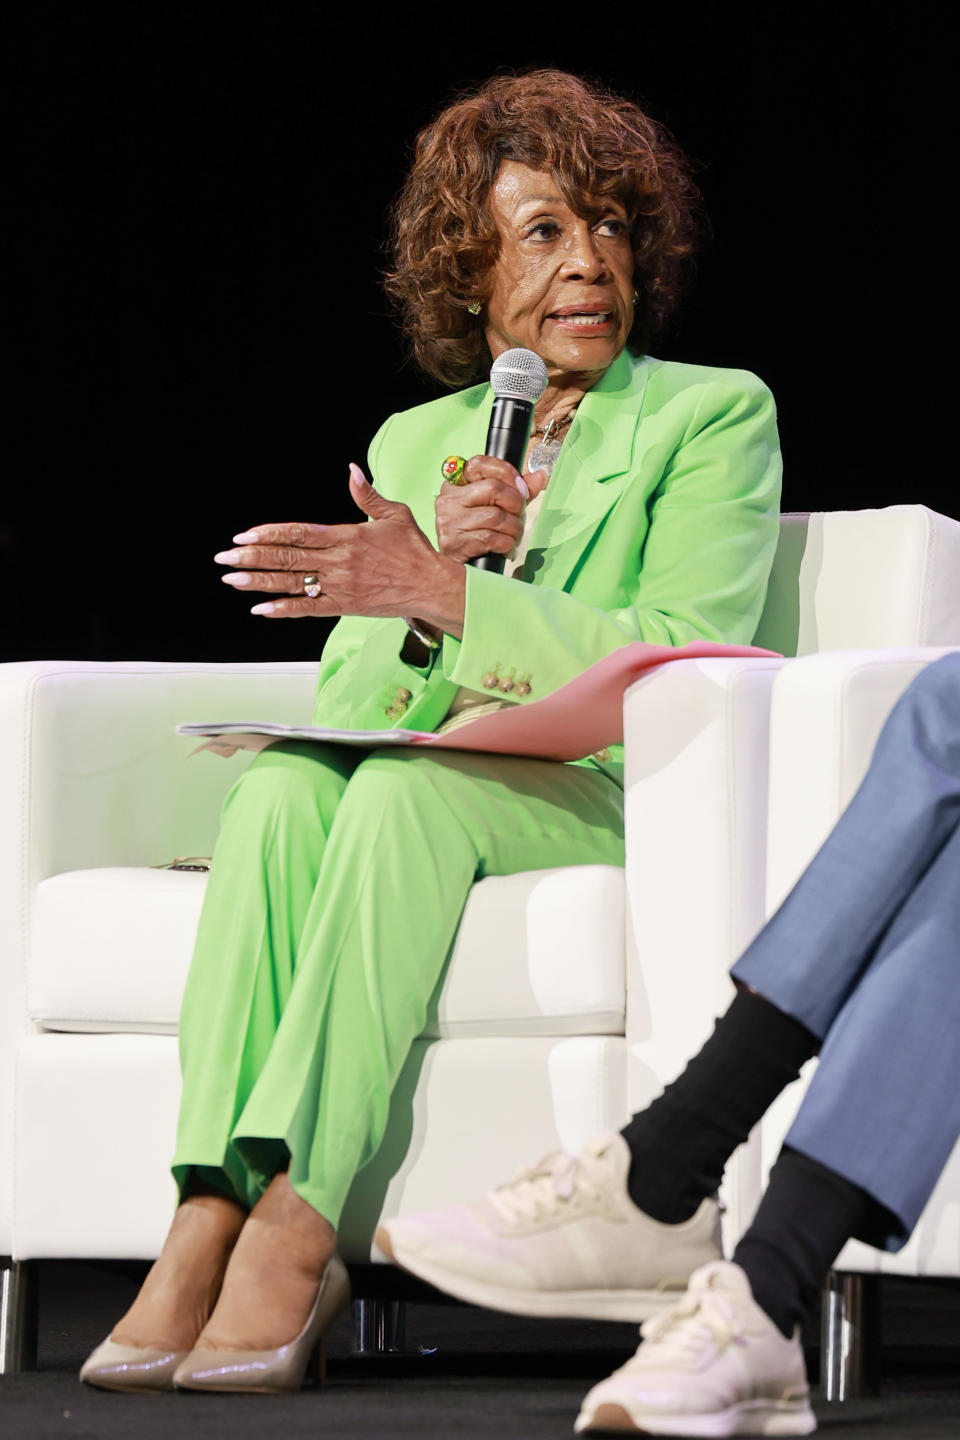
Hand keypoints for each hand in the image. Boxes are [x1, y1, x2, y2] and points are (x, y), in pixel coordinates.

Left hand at [214, 464, 465, 633]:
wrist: (432, 586)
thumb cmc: (415, 550)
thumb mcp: (394, 515)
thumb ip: (367, 495)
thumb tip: (351, 470)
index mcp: (346, 536)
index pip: (299, 532)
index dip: (269, 533)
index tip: (244, 535)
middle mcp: (339, 561)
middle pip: (287, 557)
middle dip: (252, 557)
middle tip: (224, 557)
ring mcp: (340, 585)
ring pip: (292, 582)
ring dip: (259, 582)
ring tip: (232, 580)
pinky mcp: (345, 606)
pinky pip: (309, 608)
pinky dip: (284, 609)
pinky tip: (262, 609)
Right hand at [436, 456, 547, 563]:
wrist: (459, 567)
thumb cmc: (478, 532)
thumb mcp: (497, 506)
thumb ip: (517, 491)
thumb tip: (540, 476)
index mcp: (456, 485)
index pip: (479, 464)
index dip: (506, 472)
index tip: (521, 488)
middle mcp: (448, 500)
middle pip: (493, 488)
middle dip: (516, 503)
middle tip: (519, 516)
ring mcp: (449, 522)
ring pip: (495, 516)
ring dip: (514, 528)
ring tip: (514, 535)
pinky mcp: (454, 543)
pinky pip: (491, 538)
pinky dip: (506, 543)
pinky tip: (505, 547)